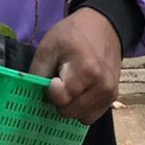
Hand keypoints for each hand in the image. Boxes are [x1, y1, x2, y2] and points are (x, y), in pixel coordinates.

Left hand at [30, 7, 122, 124]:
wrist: (103, 27)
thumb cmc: (72, 34)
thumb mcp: (48, 47)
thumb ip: (38, 72)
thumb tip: (31, 94)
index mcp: (86, 70)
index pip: (61, 99)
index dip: (50, 92)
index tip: (51, 79)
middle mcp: (102, 86)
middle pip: (70, 112)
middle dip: (59, 101)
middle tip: (58, 82)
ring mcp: (110, 94)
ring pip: (82, 118)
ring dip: (70, 107)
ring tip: (69, 86)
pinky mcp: (113, 98)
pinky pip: (92, 115)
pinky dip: (82, 108)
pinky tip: (78, 92)